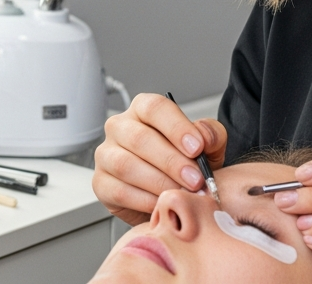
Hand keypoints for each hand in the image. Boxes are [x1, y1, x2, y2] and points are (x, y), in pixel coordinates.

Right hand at [92, 93, 226, 224]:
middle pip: (139, 138)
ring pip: (125, 164)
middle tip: (195, 179)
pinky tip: (162, 203)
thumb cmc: (185, 166)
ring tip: (181, 193)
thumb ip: (211, 136)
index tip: (197, 148)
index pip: (154, 107)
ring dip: (159, 182)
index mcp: (143, 110)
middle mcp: (120, 128)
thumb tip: (204, 136)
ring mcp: (106, 155)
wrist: (172, 196)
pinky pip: (119, 190)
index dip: (176, 127)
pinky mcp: (101, 183)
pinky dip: (144, 200)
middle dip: (171, 161)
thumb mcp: (207, 148)